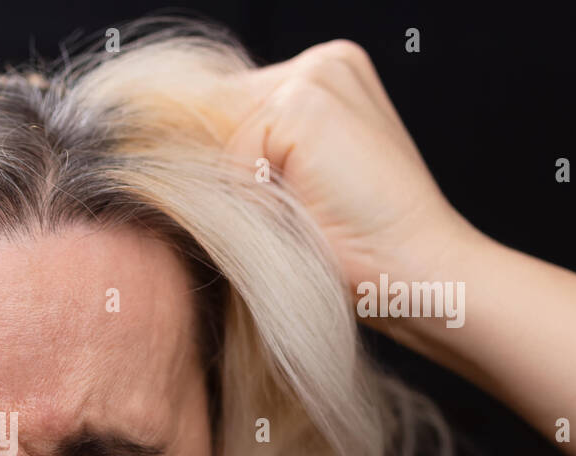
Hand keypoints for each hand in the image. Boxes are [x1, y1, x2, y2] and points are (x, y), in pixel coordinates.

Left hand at [220, 40, 480, 293]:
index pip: (225, 108)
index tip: (251, 205)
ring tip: (302, 212)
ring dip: (240, 185)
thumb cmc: (354, 248)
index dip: (219, 165)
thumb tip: (159, 149)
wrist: (416, 272)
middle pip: (212, 114)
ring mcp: (318, 75)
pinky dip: (252, 191)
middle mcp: (322, 63)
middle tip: (290, 213)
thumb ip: (240, 153)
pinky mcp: (307, 102)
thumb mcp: (287, 187)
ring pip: (218, 134)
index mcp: (322, 79)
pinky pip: (233, 150)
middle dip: (225, 172)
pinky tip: (306, 207)